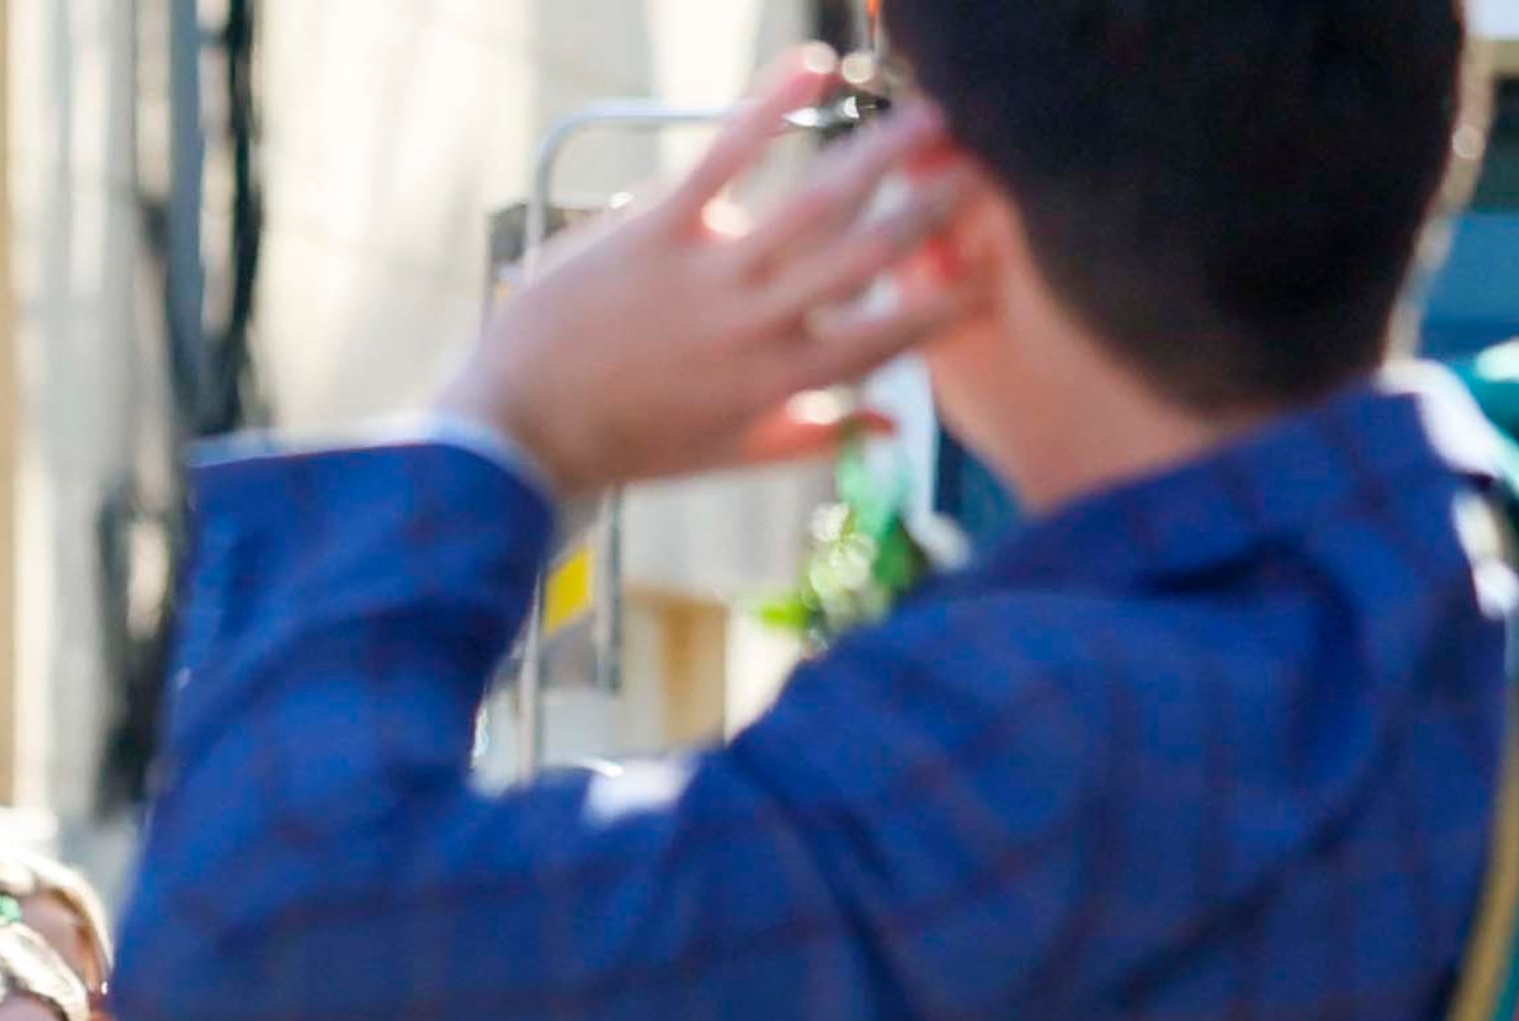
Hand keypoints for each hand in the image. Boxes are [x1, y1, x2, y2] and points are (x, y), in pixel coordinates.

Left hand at [439, 53, 978, 503]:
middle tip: (990, 167)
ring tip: (937, 114)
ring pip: (816, 204)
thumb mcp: (726, 454)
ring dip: (882, 154)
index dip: (947, 302)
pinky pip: (726, 156)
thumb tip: (886, 427)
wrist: (521, 425)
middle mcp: (756, 325)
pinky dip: (771, 107)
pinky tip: (814, 67)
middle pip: (867, 257)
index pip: (886, 338)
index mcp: (779, 381)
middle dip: (935, 210)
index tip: (996, 269)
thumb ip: (812, 436)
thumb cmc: (625, 441)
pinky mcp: (657, 228)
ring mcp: (709, 273)